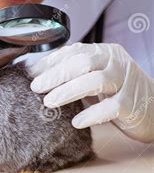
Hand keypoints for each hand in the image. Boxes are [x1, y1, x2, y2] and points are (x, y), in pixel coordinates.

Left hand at [28, 43, 153, 142]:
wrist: (153, 109)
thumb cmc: (116, 92)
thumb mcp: (94, 76)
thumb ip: (72, 72)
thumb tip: (36, 73)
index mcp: (104, 52)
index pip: (74, 51)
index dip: (51, 61)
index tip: (31, 73)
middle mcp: (116, 62)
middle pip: (83, 62)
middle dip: (56, 75)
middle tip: (36, 87)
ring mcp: (126, 82)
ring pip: (95, 81)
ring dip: (68, 92)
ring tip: (49, 102)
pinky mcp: (133, 104)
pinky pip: (110, 107)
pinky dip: (91, 114)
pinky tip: (75, 122)